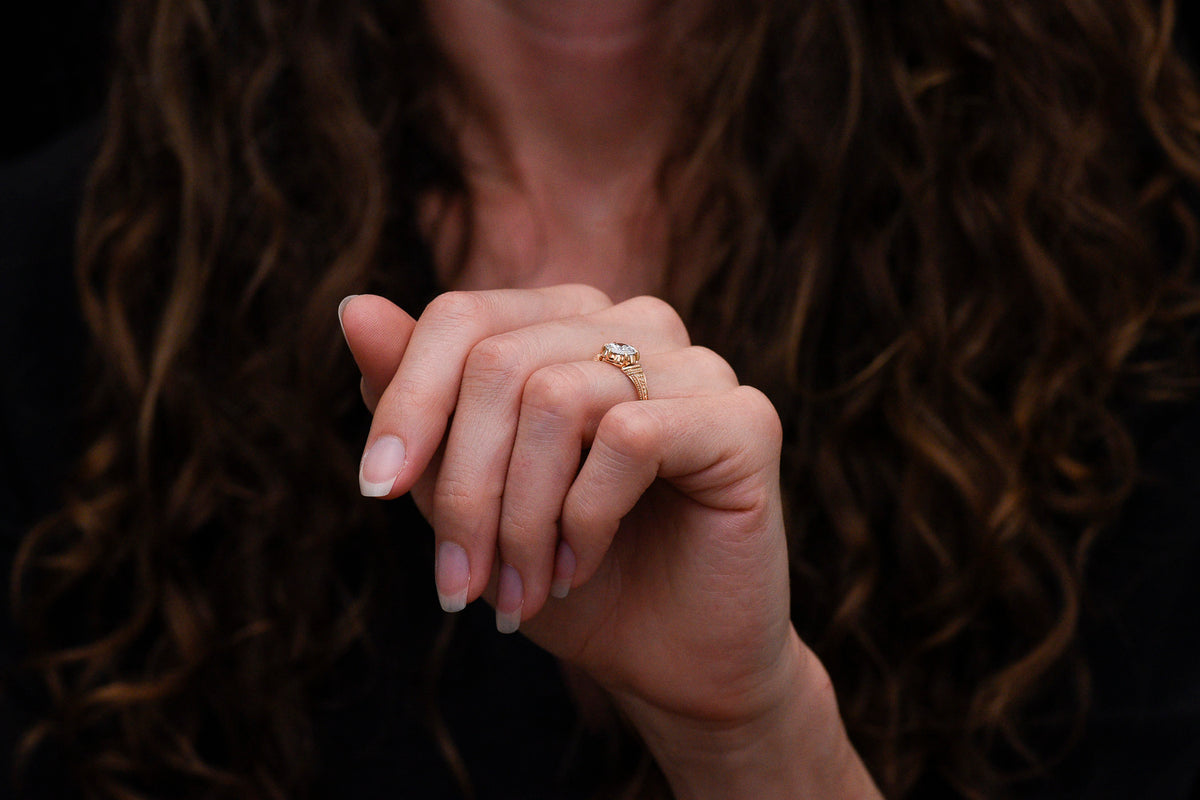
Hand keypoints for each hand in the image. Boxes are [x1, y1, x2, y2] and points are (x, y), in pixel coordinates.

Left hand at [339, 287, 879, 796]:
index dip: (407, 401)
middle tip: (459, 585)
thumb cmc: (566, 573)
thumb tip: (356, 309)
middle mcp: (635, 323)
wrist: (670, 661)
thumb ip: (420, 404)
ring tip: (523, 592)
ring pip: (559, 398)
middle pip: (500, 362)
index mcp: (568, 325)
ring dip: (521, 518)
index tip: (375, 490)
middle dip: (463, 487)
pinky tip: (581, 568)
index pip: (464, 316)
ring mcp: (696, 365)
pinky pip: (631, 437)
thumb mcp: (469, 495)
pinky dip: (585, 518)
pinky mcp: (745, 418)